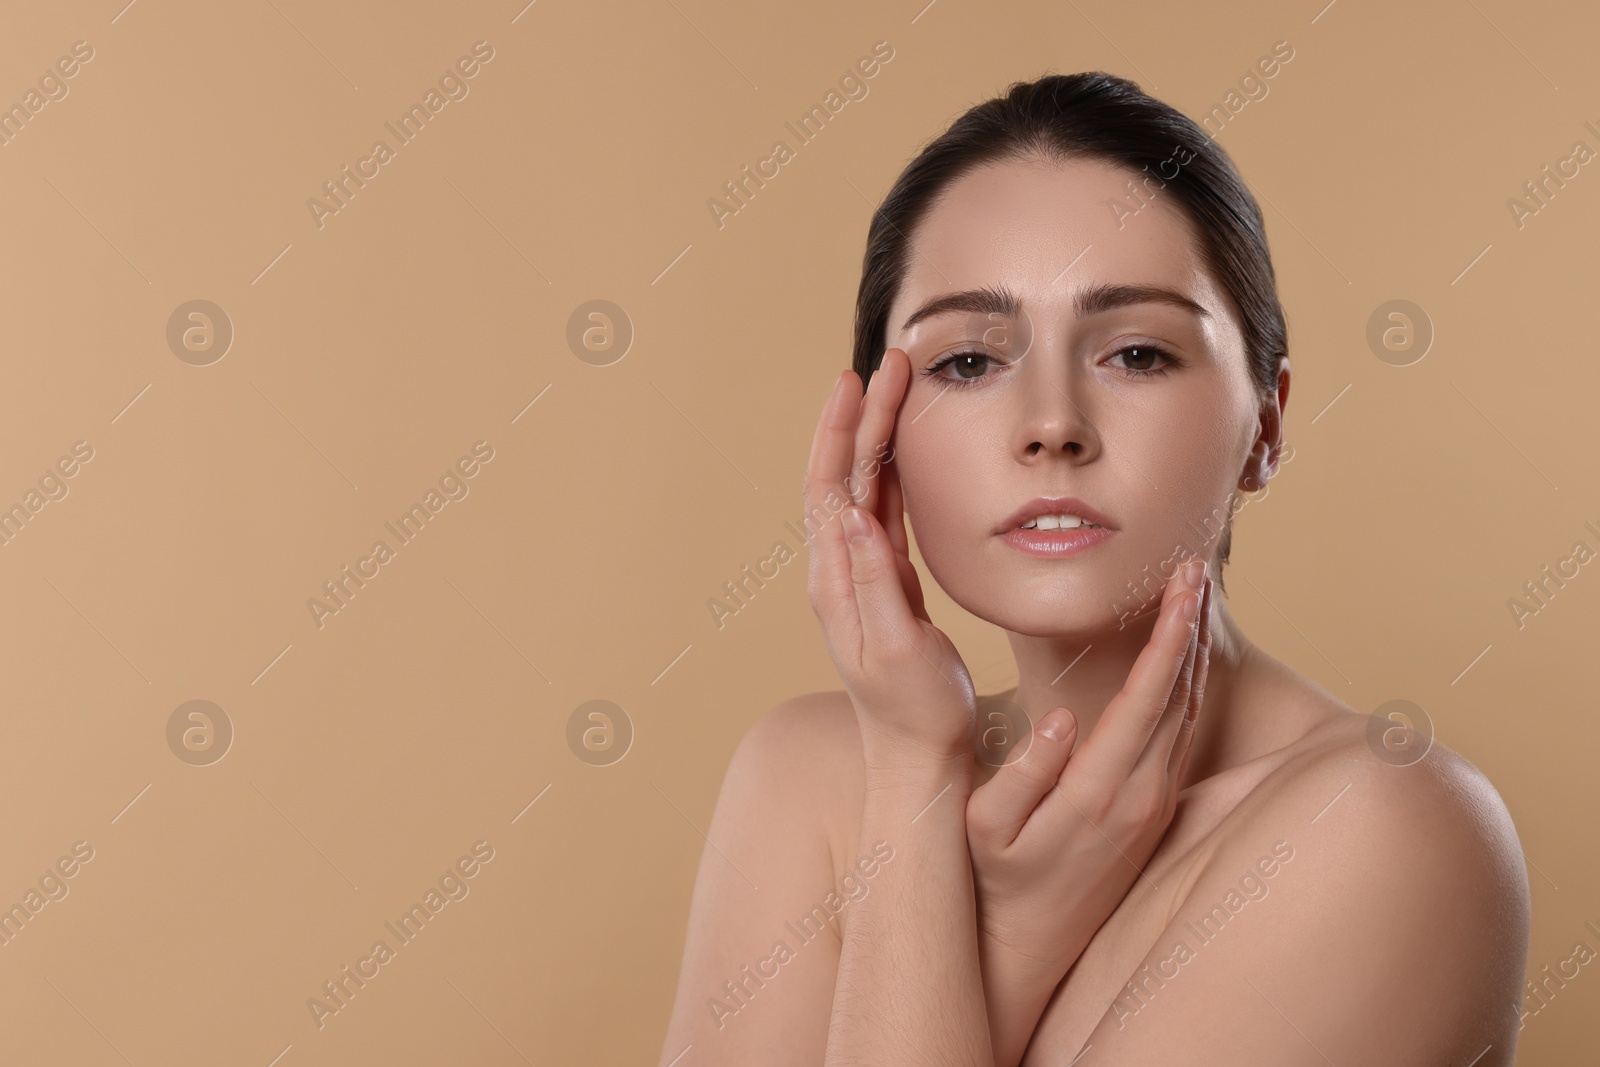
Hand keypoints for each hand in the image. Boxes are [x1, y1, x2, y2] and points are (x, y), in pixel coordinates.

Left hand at [804, 349, 975, 770]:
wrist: (918, 758)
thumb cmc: (916, 712)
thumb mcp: (897, 650)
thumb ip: (876, 583)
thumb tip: (854, 515)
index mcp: (836, 582)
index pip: (829, 487)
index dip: (841, 430)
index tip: (858, 380)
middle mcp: (839, 572)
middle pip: (842, 476)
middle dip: (861, 417)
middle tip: (890, 365)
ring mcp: (860, 577)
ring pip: (861, 489)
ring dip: (873, 438)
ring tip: (894, 390)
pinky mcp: (885, 585)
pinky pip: (881, 513)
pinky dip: (888, 474)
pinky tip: (898, 453)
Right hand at [965, 563, 1212, 1063]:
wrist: (1030, 942)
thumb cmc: (997, 876)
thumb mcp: (986, 825)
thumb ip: (1024, 774)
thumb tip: (1062, 719)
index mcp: (1100, 791)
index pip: (1148, 697)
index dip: (1169, 636)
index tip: (1180, 585)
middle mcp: (1142, 797)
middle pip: (1182, 696)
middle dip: (1190, 626)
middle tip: (1193, 568)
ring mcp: (1156, 805)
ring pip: (1190, 716)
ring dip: (1193, 653)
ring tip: (1191, 597)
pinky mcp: (1157, 811)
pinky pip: (1183, 736)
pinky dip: (1188, 687)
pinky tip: (1181, 657)